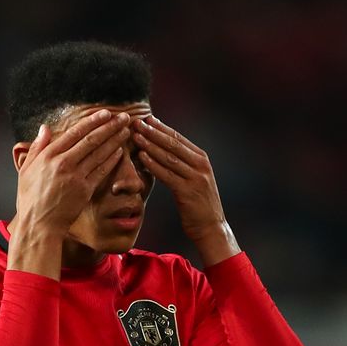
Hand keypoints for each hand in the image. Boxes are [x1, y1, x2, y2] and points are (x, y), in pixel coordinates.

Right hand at [16, 109, 130, 237]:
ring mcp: (75, 176)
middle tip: (124, 117)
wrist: (38, 224)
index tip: (105, 113)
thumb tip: (45, 128)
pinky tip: (120, 151)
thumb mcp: (26, 169)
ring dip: (115, 140)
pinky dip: (111, 160)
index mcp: (48, 155)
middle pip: (91, 140)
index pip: (75, 132)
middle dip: (109, 126)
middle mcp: (63, 163)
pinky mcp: (85, 190)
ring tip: (126, 130)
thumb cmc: (30, 198)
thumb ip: (37, 147)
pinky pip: (101, 171)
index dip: (92, 121)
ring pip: (99, 153)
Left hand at [132, 115, 239, 264]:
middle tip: (136, 122)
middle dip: (153, 132)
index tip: (145, 118)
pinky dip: (154, 164)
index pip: (178, 138)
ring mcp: (196, 178)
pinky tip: (141, 157)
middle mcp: (200, 165)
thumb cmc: (197, 204)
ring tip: (135, 136)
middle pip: (173, 144)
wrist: (211, 227)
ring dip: (150, 145)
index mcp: (201, 159)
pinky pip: (167, 175)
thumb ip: (180, 164)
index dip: (160, 127)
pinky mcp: (188, 192)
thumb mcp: (192, 179)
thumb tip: (159, 148)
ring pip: (169, 157)